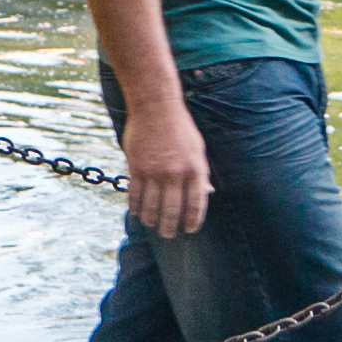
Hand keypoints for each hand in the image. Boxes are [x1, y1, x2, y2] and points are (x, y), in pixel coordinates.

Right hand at [124, 97, 213, 239]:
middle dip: (170, 227)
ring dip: (152, 221)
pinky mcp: (137, 167)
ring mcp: (155, 172)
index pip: (196, 204)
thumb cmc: (180, 127)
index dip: (192, 221)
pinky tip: (137, 213)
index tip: (189, 230)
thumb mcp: (197, 149)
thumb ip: (200, 173)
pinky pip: (135, 195)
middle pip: (172, 210)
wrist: (155, 106)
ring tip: (152, 225)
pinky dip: (136, 207)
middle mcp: (176, 173)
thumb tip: (206, 194)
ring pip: (152, 207)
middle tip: (168, 234)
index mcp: (195, 169)